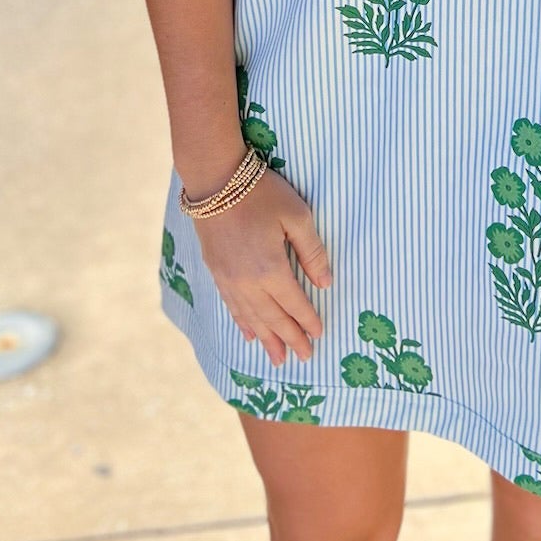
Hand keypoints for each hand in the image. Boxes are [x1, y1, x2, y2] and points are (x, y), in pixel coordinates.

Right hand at [192, 167, 332, 366]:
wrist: (215, 180)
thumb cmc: (261, 194)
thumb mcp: (297, 215)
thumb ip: (312, 252)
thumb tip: (325, 283)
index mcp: (272, 270)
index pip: (295, 304)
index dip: (308, 321)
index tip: (319, 335)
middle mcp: (249, 283)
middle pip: (274, 319)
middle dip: (290, 339)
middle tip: (304, 358)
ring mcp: (229, 280)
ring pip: (252, 318)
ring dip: (267, 339)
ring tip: (278, 359)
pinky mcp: (216, 272)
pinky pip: (232, 307)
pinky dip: (243, 323)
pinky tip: (249, 334)